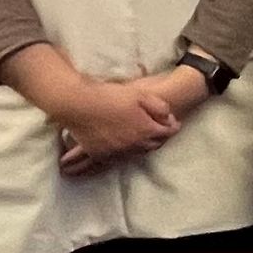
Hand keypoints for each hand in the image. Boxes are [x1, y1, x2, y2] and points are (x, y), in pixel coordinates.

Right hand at [55, 74, 183, 166]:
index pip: (167, 133)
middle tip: (162, 130)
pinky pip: (119, 157)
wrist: (79, 105)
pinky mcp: (101, 155)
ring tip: (145, 137)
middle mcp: (133, 146)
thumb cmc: (110, 97)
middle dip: (160, 137)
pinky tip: (125, 146)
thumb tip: (168, 116)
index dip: (173, 126)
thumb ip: (159, 107)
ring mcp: (116, 152)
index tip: (174, 122)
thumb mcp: (140, 95)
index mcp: (145, 131)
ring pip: (137, 153)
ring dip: (144, 145)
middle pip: (153, 145)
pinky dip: (126, 152)